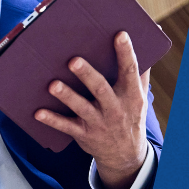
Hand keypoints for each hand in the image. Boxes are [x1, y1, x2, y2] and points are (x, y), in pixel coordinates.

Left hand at [35, 32, 148, 188]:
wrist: (125, 154)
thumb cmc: (130, 115)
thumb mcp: (140, 96)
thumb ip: (142, 71)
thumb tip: (151, 39)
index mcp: (131, 95)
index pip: (130, 71)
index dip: (126, 53)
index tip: (119, 34)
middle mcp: (115, 108)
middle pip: (101, 89)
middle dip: (87, 75)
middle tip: (73, 60)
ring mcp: (98, 122)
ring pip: (81, 107)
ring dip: (67, 96)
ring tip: (53, 84)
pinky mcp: (83, 134)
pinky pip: (65, 126)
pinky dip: (52, 120)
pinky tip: (37, 112)